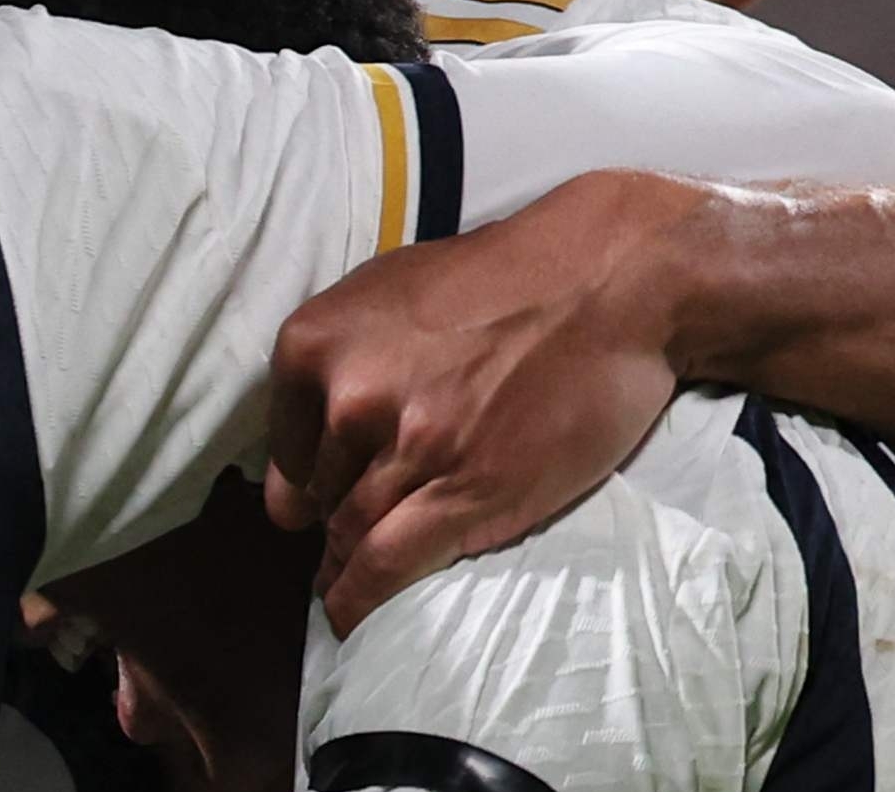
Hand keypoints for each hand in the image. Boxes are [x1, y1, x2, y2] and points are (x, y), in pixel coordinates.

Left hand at [260, 167, 708, 625]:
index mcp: (316, 344)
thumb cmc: (502, 278)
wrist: (607, 281)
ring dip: (345, 563)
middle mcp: (348, 397)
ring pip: (351, 533)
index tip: (317, 499)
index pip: (287, 449)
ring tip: (344, 582)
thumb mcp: (390, 295)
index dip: (305, 480)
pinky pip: (386, 565)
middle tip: (349, 534)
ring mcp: (407, 450)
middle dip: (334, 518)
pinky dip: (357, 598)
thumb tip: (307, 447)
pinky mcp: (464, 493)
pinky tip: (344, 616)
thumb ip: (340, 363)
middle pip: (320, 495)